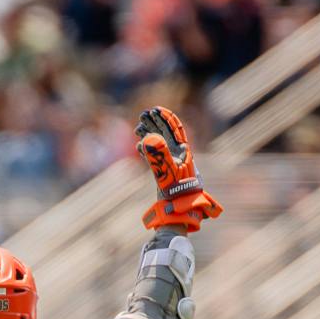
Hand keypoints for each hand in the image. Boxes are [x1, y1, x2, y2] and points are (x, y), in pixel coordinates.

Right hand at [135, 106, 221, 230]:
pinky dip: (147, 149)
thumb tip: (147, 138)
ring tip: (137, 129)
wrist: (180, 209)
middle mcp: (178, 154)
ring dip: (149, 134)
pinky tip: (138, 147)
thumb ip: (158, 155)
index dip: (165, 117)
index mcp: (182, 151)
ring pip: (160, 143)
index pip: (175, 128)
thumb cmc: (177, 192)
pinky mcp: (165, 172)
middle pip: (166, 133)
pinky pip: (155, 155)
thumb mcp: (166, 172)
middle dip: (154, 123)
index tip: (154, 109)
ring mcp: (171, 163)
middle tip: (142, 116)